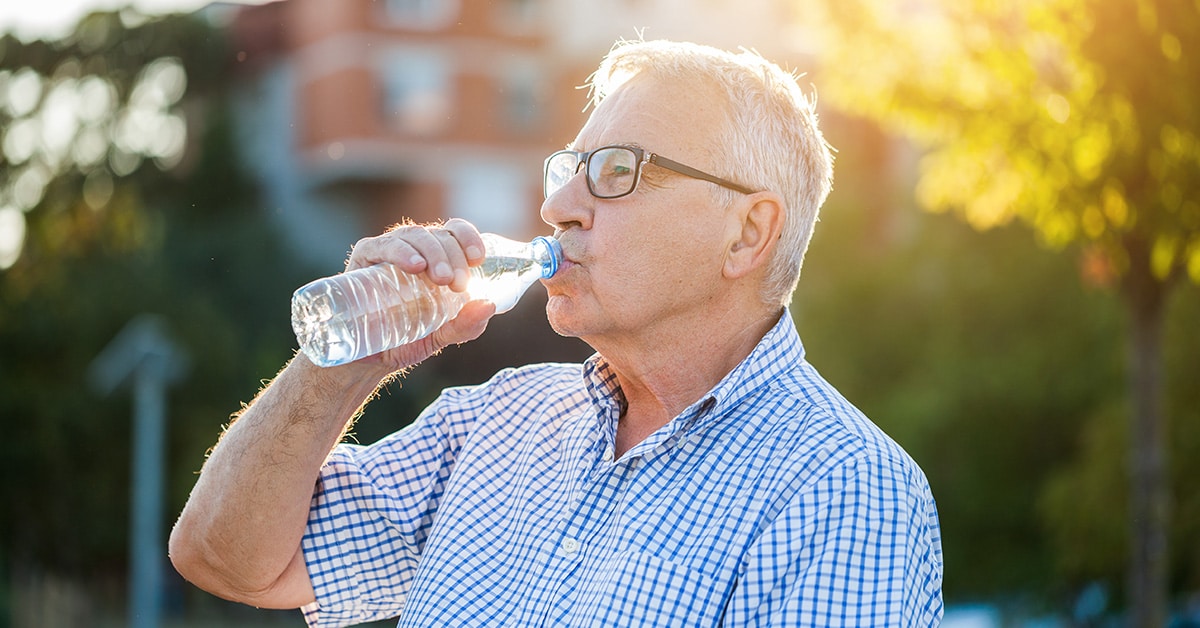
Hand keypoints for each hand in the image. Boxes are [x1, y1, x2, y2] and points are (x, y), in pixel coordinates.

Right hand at [339, 219, 495, 372]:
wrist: (365, 362)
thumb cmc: (404, 341)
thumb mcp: (441, 336)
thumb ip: (466, 325)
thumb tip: (489, 304)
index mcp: (435, 258)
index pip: (454, 232)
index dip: (469, 238)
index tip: (479, 259)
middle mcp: (413, 249)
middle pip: (438, 235)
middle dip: (453, 255)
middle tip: (458, 284)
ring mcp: (388, 252)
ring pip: (414, 236)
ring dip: (432, 252)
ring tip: (442, 279)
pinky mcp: (363, 260)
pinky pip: (381, 246)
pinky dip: (400, 251)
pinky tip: (415, 265)